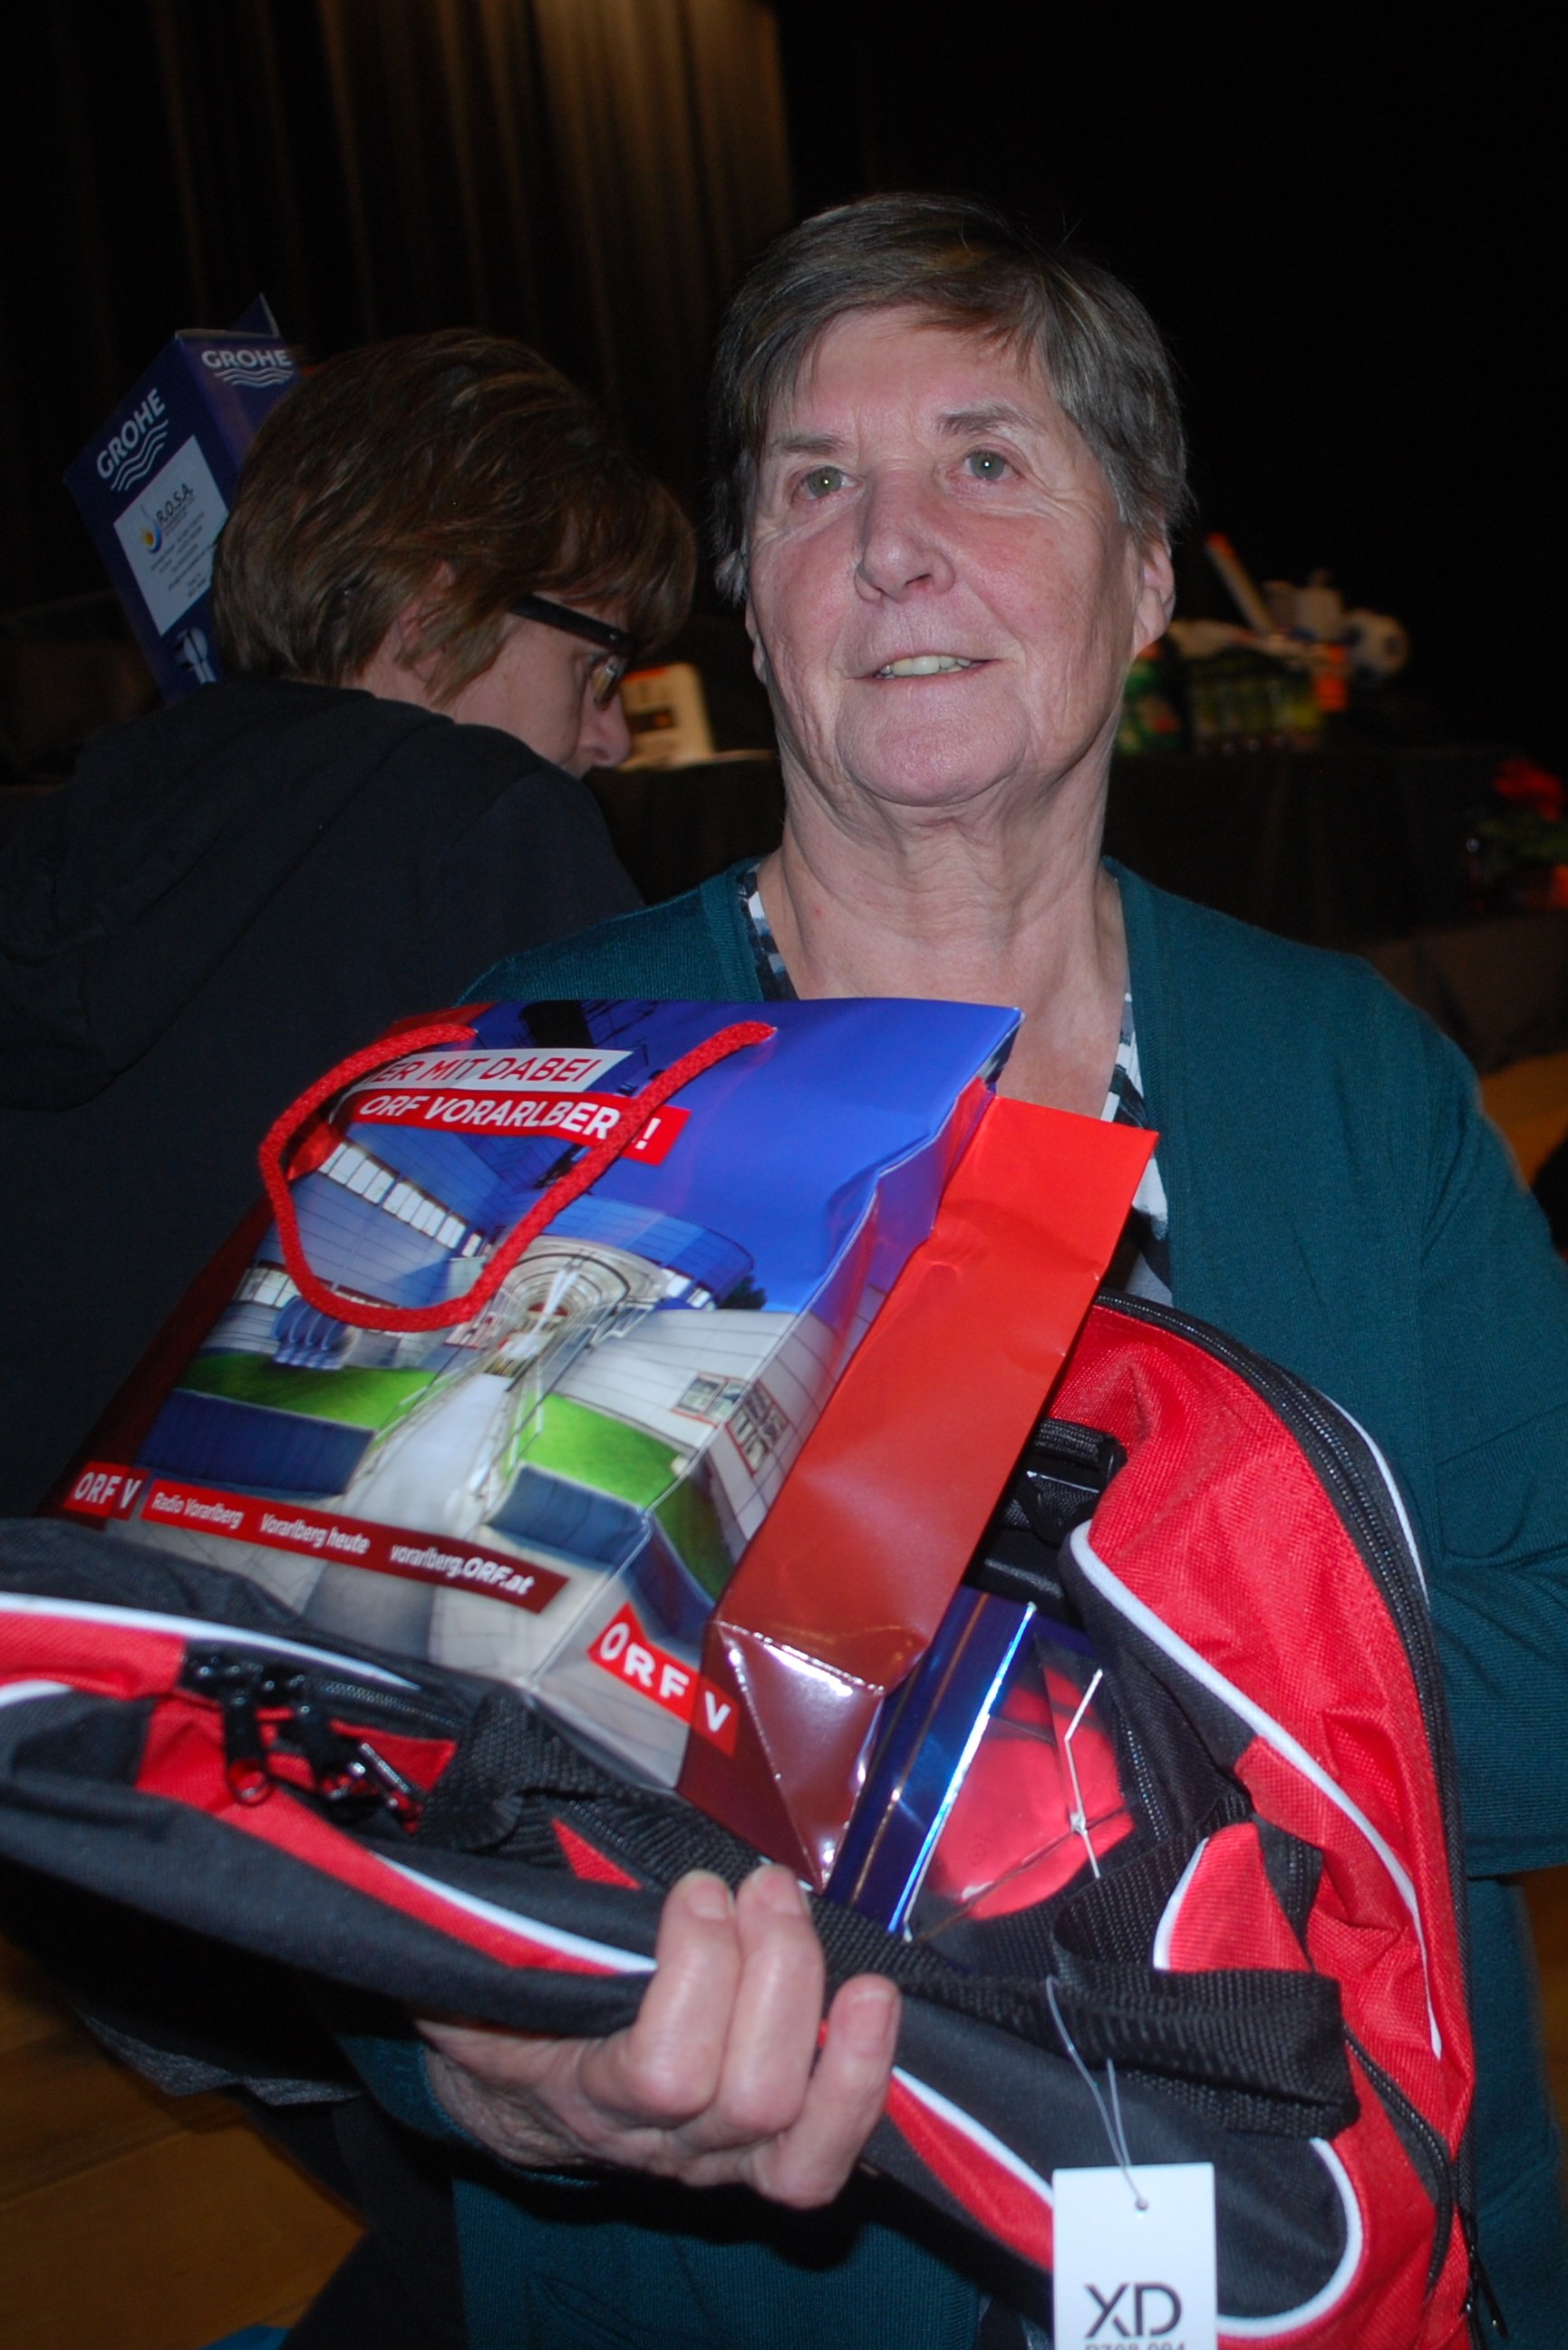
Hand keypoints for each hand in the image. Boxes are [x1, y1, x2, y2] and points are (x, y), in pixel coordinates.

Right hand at [418, 1864, 898, 2207]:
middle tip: (764, 1887)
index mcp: (582, 2094)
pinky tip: (874, 2008)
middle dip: (775, 1975)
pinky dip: (862, 2082)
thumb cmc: (504, 2009)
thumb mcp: (472, 1969)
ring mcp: (721, 2156)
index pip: (662, 2072)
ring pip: (797, 2129)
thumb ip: (477, 1932)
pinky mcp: (768, 2153)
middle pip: (751, 2095)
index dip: (698, 1974)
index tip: (696, 1888)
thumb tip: (443, 1871)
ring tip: (817, 1927)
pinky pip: (827, 2154)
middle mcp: (662, 2144)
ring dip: (827, 2020)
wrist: (517, 2089)